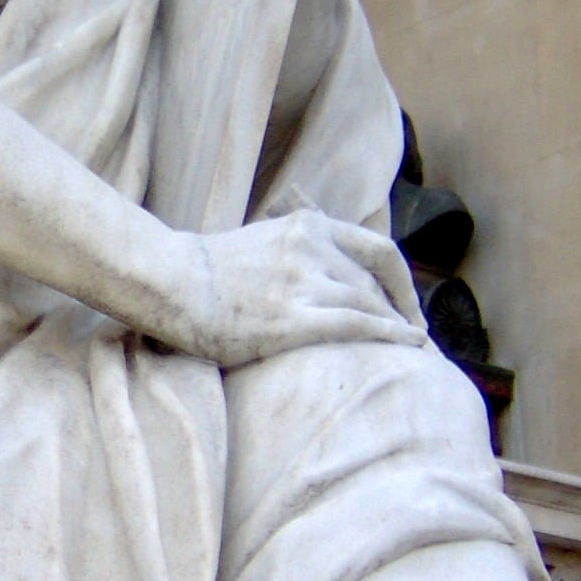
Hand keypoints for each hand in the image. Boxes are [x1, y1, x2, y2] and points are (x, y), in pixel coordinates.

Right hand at [172, 208, 423, 366]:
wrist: (167, 279)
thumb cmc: (206, 270)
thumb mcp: (262, 242)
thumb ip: (297, 252)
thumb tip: (323, 278)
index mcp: (308, 227)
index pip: (377, 251)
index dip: (401, 283)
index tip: (409, 307)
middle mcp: (312, 248)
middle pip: (375, 284)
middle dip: (401, 313)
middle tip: (413, 339)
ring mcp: (302, 283)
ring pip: (369, 305)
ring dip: (397, 329)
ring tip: (411, 353)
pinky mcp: (290, 319)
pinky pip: (356, 326)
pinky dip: (390, 336)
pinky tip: (410, 348)